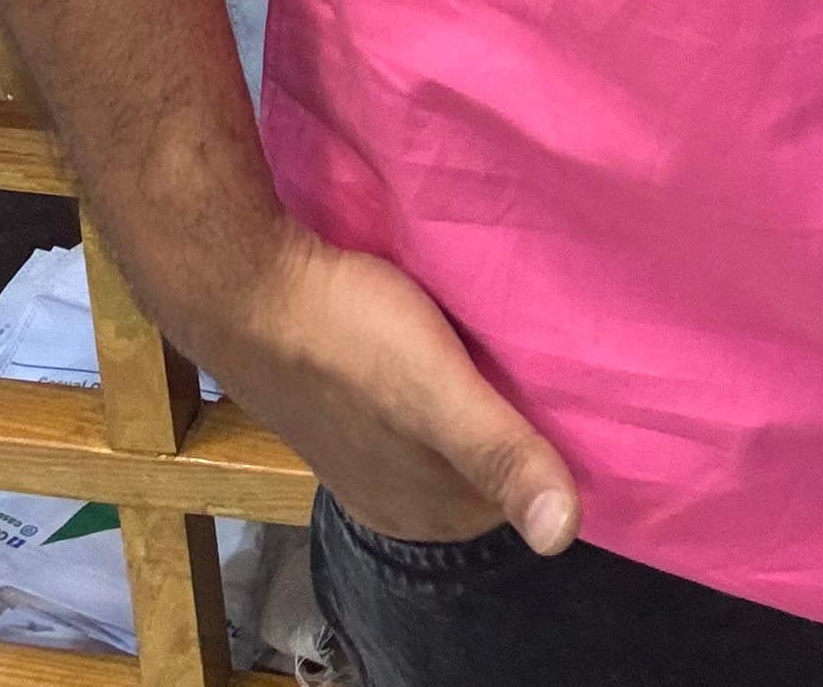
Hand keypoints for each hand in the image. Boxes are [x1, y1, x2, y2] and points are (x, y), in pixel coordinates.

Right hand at [174, 217, 580, 553]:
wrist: (246, 287)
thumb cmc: (349, 336)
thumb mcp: (438, 394)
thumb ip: (499, 455)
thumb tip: (563, 535)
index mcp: (423, 512)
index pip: (520, 493)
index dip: (550, 443)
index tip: (576, 386)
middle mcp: (394, 496)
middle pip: (485, 462)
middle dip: (517, 415)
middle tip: (549, 349)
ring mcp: (362, 453)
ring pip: (448, 430)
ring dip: (477, 390)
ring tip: (508, 335)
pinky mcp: (341, 405)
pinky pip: (411, 403)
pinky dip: (436, 375)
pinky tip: (445, 333)